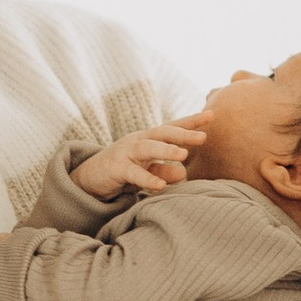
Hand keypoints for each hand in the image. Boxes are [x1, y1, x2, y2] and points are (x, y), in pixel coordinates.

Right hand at [71, 118, 208, 203]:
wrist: (89, 178)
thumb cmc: (123, 171)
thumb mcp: (147, 170)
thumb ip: (164, 170)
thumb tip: (184, 174)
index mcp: (149, 139)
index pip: (173, 127)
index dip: (191, 121)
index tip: (212, 114)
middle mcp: (139, 141)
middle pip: (163, 133)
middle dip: (183, 133)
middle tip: (203, 137)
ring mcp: (126, 152)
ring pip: (147, 148)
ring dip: (166, 151)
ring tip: (183, 156)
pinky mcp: (115, 168)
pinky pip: (133, 173)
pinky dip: (147, 178)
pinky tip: (160, 185)